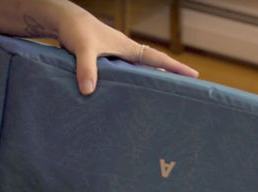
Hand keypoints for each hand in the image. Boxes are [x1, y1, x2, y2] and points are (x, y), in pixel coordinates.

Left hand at [56, 8, 198, 94]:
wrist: (62, 22)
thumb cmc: (77, 30)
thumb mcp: (83, 48)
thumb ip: (86, 68)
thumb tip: (88, 91)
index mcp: (127, 48)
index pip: (157, 59)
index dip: (175, 68)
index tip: (194, 76)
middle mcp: (125, 53)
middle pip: (152, 68)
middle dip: (167, 79)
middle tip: (182, 95)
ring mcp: (116, 59)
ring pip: (137, 74)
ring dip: (147, 85)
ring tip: (158, 103)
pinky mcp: (104, 64)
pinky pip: (122, 78)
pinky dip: (128, 88)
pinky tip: (126, 101)